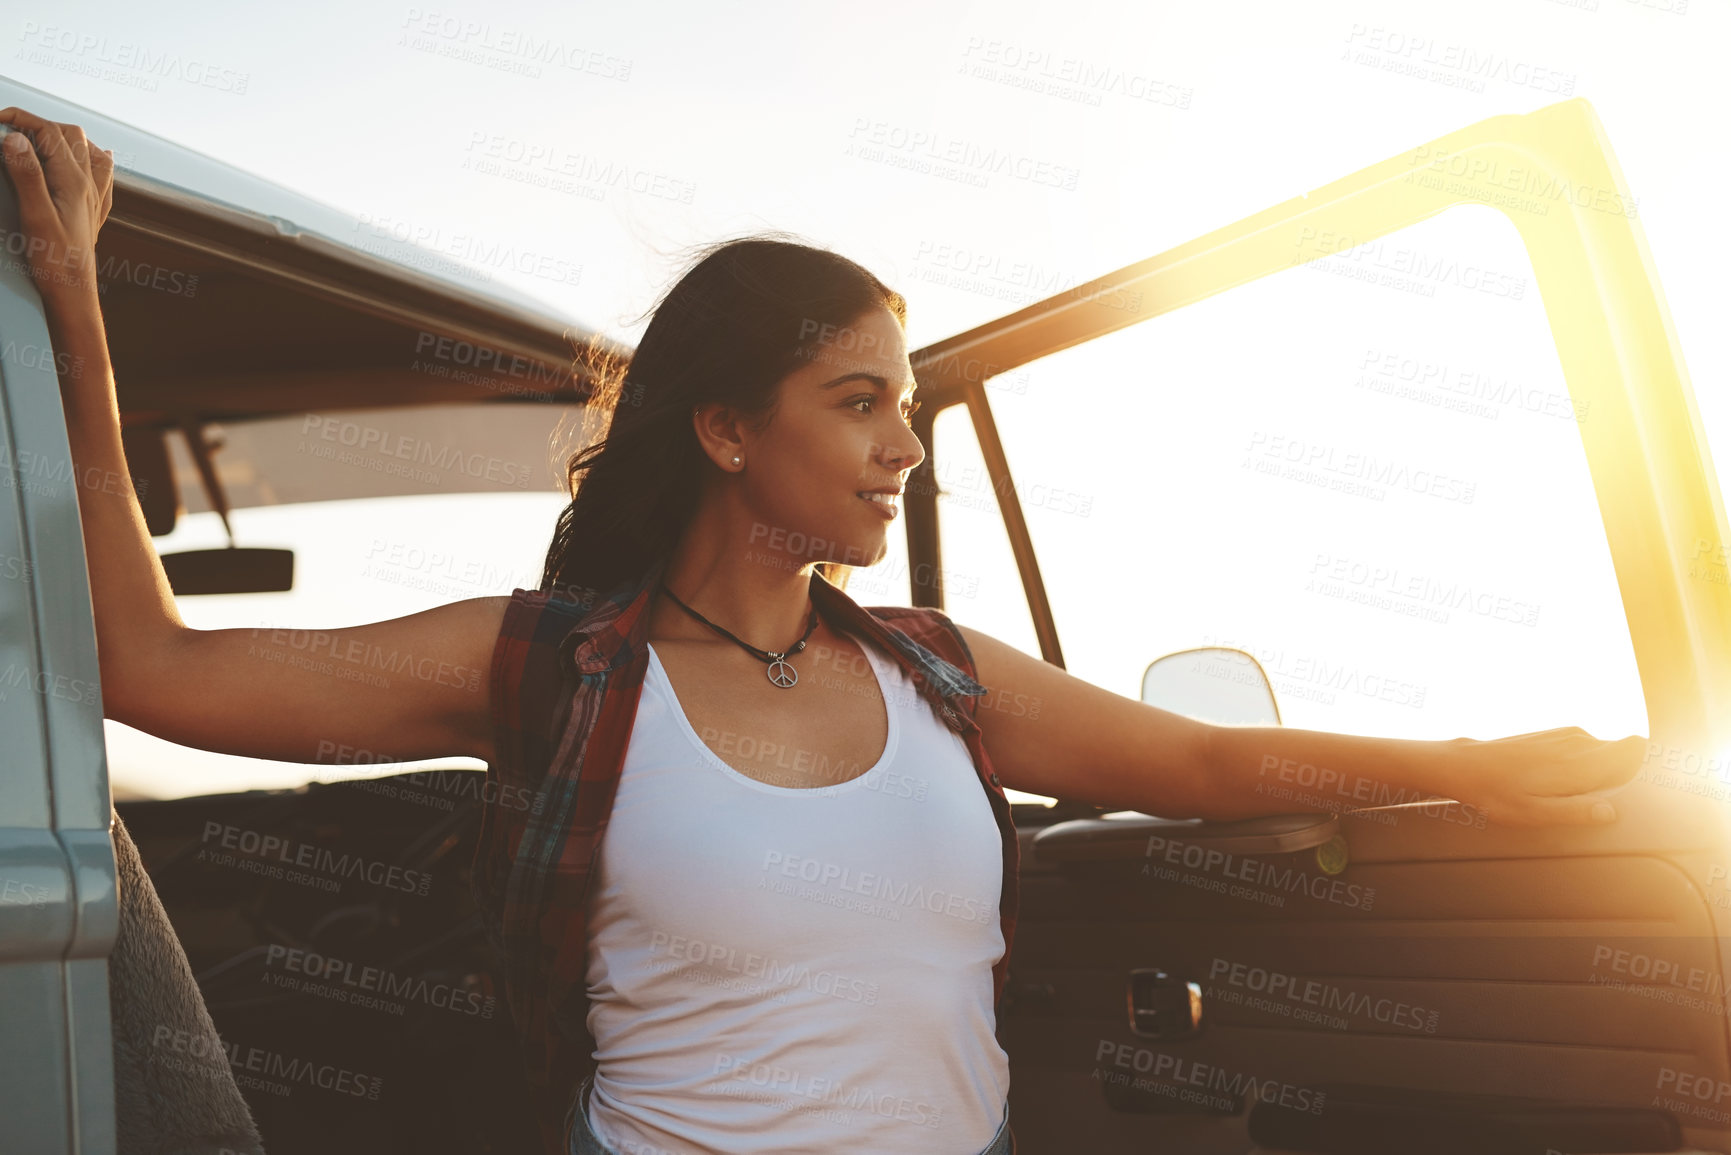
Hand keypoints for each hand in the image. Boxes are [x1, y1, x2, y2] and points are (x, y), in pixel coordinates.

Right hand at [0, 107, 114, 309]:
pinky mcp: (93, 210)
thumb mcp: (34, 215)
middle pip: (69, 136)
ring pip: (87, 151)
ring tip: (37, 138)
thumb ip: (26, 175)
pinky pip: (102, 175)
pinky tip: (92, 159)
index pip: (49, 132)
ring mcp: (94, 197)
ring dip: (62, 137)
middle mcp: (89, 185)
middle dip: (38, 124)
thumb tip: (16, 139)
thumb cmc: (54, 260)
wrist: (74, 292)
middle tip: (10, 130)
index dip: (22, 119)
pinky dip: (92, 159)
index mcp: (73, 181)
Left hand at [1447, 727, 1644, 827]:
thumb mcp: (1534, 813)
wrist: (1464, 765)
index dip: (1647, 764)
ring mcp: (1567, 735)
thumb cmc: (1497, 793)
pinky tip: (1562, 782)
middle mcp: (1578, 742)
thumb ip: (1575, 811)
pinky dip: (1586, 764)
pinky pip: (1587, 748)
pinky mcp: (1556, 735)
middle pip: (1624, 754)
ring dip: (1603, 771)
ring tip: (1575, 794)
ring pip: (1605, 752)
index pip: (1635, 748)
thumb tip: (1611, 812)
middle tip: (1601, 799)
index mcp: (1579, 762)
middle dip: (1625, 775)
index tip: (1645, 785)